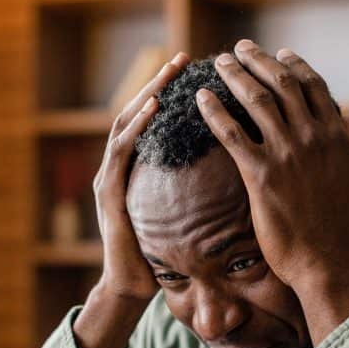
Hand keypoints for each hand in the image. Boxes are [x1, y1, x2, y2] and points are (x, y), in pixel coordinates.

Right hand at [73, 52, 188, 347]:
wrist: (132, 287)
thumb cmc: (163, 256)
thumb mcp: (185, 215)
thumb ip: (197, 190)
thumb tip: (239, 171)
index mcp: (141, 170)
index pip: (156, 121)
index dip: (174, 94)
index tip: (197, 71)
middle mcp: (121, 167)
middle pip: (139, 113)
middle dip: (160, 83)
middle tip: (181, 59)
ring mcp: (111, 178)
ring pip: (125, 125)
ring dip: (146, 97)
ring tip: (166, 76)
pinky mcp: (109, 193)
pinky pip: (121, 152)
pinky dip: (135, 128)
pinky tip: (152, 110)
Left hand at [195, 41, 348, 297]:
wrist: (329, 264)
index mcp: (338, 136)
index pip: (314, 86)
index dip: (294, 65)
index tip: (280, 54)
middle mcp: (313, 137)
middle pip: (282, 83)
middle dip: (259, 60)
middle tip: (240, 50)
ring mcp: (286, 154)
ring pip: (255, 99)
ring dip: (234, 75)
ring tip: (219, 64)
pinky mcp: (261, 176)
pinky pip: (231, 133)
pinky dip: (214, 111)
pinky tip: (201, 99)